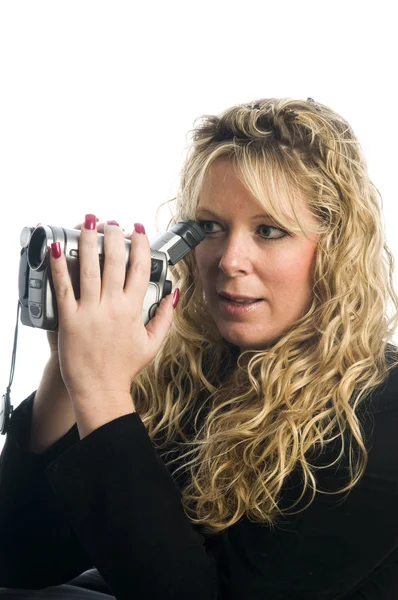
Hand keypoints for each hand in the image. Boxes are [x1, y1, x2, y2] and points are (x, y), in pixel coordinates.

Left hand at [48, 215, 177, 405]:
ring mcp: (89, 312)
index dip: (140, 245)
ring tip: (88, 222)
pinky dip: (60, 266)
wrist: (99, 389)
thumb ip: (166, 316)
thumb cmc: (124, 367)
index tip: (138, 230)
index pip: (140, 269)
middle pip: (114, 262)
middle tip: (112, 222)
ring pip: (89, 268)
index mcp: (133, 310)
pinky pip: (63, 287)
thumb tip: (174, 293)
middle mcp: (112, 307)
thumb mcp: (153, 343)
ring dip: (89, 241)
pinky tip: (58, 248)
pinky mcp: (69, 319)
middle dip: (114, 236)